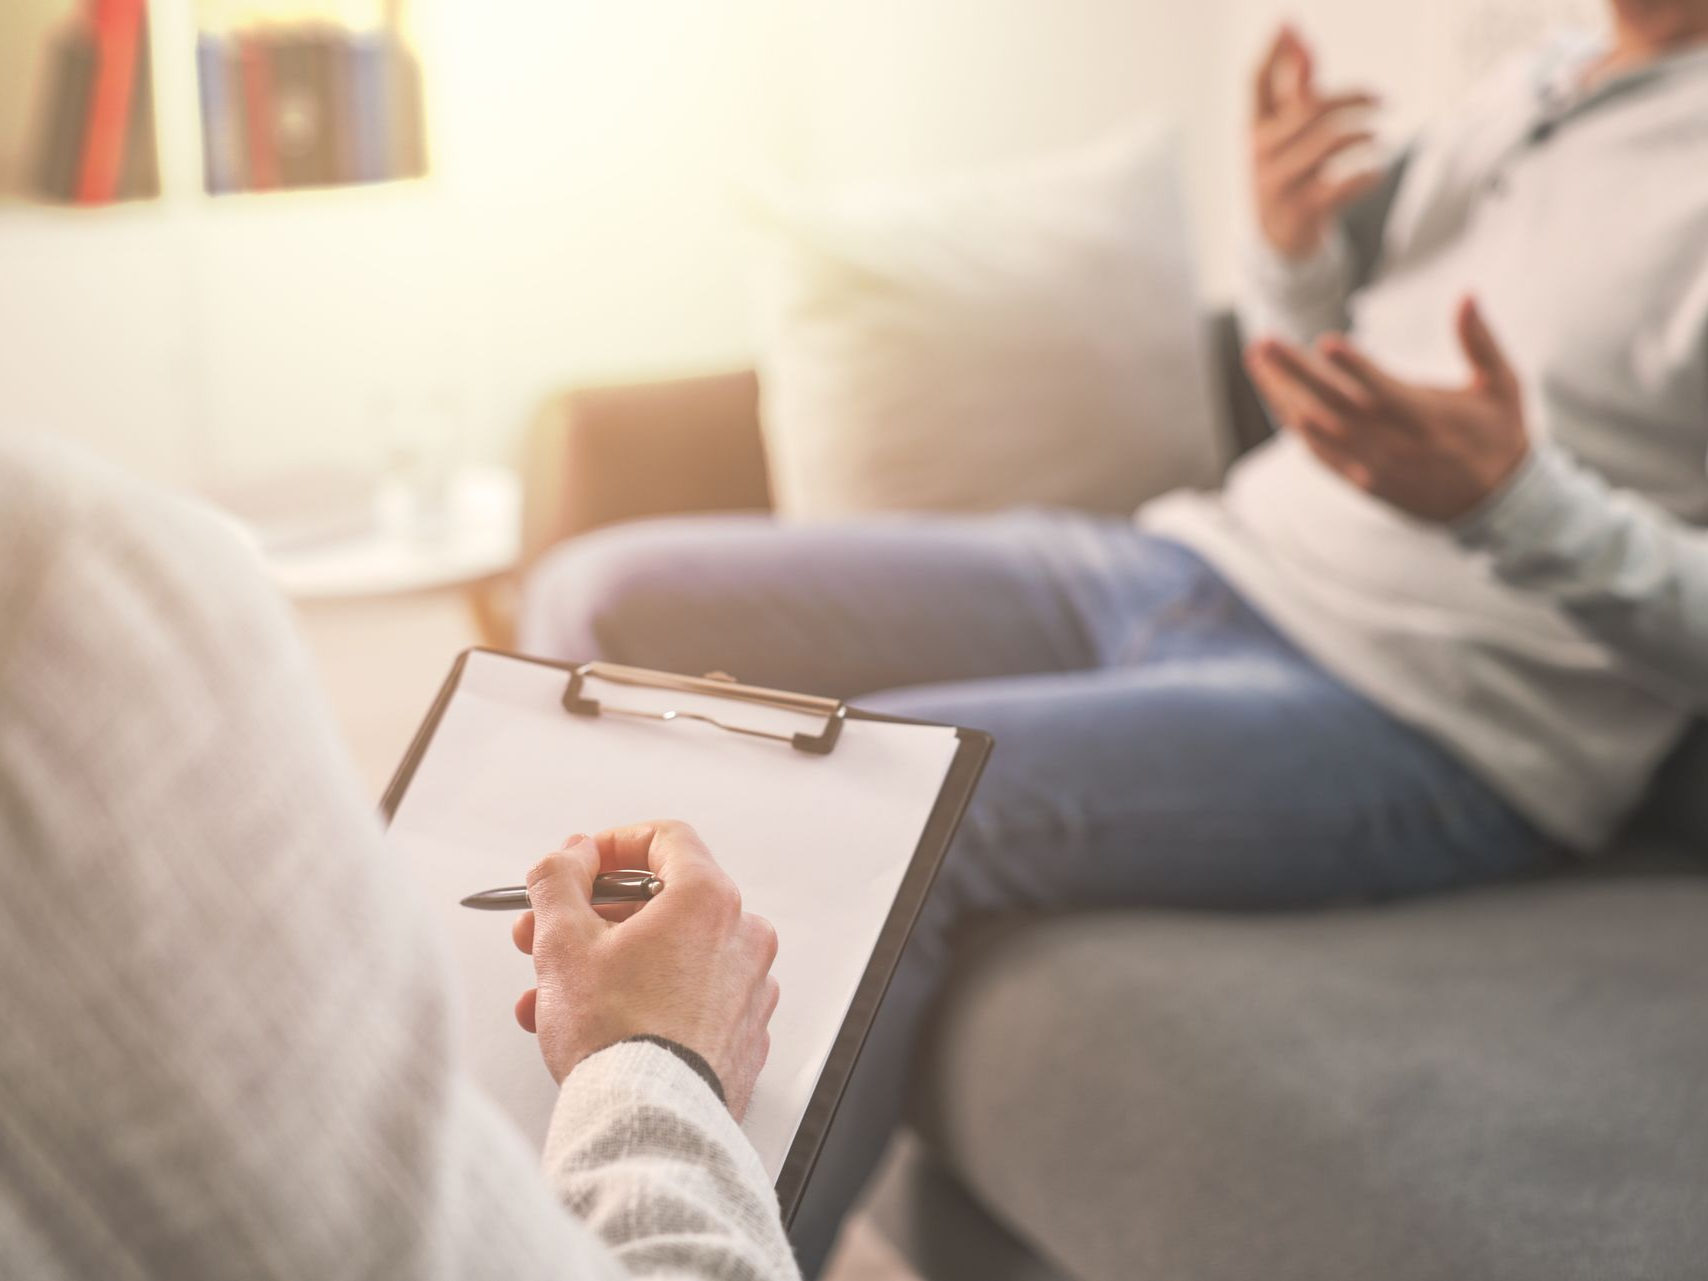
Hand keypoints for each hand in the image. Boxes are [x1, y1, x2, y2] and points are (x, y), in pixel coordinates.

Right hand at [513, 821, 779, 1119]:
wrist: (649, 1124)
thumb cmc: (614, 1036)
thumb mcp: (562, 940)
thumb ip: (560, 878)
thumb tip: (571, 854)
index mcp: (709, 900)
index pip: (666, 839)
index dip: (612, 844)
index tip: (579, 863)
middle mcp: (742, 937)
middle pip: (660, 903)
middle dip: (590, 918)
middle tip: (542, 935)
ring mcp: (748, 988)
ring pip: (667, 956)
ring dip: (603, 967)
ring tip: (546, 997)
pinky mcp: (742, 1035)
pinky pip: (687, 998)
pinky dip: (641, 1001)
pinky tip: (589, 1028)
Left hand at [1245, 296, 1529, 521]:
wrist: (1495, 506)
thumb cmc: (1498, 436)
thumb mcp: (1502, 386)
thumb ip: (1479, 342)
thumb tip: (1466, 294)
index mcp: (1426, 418)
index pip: (1382, 390)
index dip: (1353, 367)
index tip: (1323, 341)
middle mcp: (1392, 445)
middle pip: (1332, 407)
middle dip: (1292, 374)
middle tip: (1262, 343)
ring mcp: (1371, 466)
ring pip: (1315, 431)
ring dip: (1281, 396)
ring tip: (1258, 361)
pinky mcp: (1360, 480)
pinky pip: (1317, 452)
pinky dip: (1294, 425)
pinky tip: (1276, 398)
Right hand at [1251, 25, 1382, 258]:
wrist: (1277, 240)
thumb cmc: (1287, 173)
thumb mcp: (1283, 132)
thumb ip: (1293, 85)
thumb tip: (1295, 32)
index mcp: (1255, 128)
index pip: (1256, 83)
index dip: (1272, 52)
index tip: (1286, 21)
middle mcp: (1261, 153)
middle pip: (1308, 109)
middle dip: (1350, 98)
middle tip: (1381, 97)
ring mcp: (1278, 184)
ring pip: (1326, 144)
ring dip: (1360, 133)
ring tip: (1376, 134)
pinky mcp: (1300, 211)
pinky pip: (1338, 186)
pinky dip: (1364, 176)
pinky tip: (1375, 171)